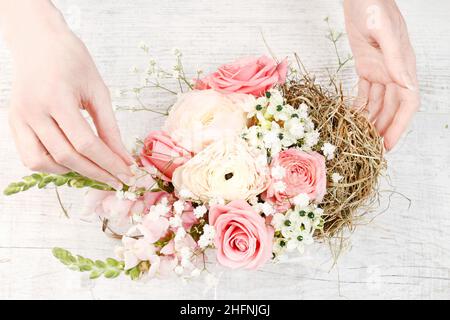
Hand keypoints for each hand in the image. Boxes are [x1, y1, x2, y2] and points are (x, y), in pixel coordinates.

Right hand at [1, 0, 133, 188]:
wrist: (39, 41)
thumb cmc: (72, 61)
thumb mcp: (98, 91)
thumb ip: (109, 127)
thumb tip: (124, 158)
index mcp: (57, 98)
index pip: (86, 143)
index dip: (109, 163)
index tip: (127, 174)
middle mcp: (33, 111)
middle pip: (67, 157)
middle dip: (97, 173)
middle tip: (118, 180)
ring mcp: (19, 118)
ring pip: (43, 163)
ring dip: (72, 172)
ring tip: (94, 169)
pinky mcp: (13, 123)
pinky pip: (30, 156)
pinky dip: (52, 165)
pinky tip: (72, 161)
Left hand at [344, 0, 419, 149]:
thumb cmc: (374, 6)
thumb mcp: (384, 30)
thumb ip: (395, 58)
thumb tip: (407, 85)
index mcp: (403, 65)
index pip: (408, 102)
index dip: (400, 125)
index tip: (388, 144)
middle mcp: (394, 71)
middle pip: (392, 108)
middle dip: (383, 129)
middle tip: (370, 149)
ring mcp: (380, 70)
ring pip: (378, 103)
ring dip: (371, 121)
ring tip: (359, 139)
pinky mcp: (367, 67)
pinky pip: (365, 93)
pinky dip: (360, 107)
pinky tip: (352, 119)